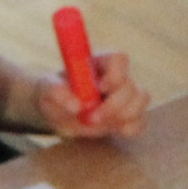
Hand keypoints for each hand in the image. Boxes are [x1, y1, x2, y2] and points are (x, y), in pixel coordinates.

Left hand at [31, 49, 149, 138]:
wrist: (57, 111)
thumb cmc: (52, 93)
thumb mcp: (46, 90)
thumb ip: (55, 91)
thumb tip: (75, 105)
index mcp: (99, 62)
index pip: (119, 59)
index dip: (115, 74)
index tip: (101, 88)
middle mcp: (117, 76)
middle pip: (131, 85)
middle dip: (113, 105)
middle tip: (91, 118)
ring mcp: (125, 96)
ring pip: (141, 100)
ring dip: (122, 116)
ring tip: (97, 123)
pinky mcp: (128, 115)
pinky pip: (140, 121)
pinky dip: (129, 128)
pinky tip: (111, 129)